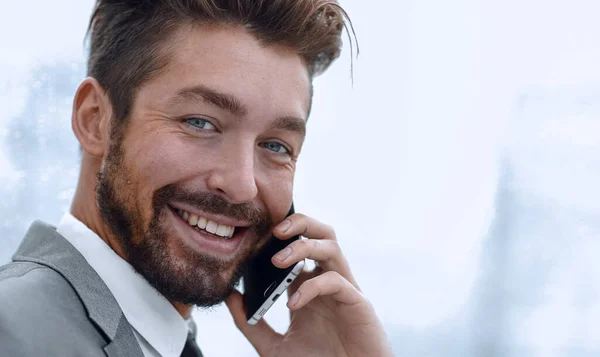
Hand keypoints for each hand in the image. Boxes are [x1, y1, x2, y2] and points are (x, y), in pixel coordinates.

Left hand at [226, 213, 393, 356]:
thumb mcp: (273, 346)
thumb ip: (251, 323)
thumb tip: (230, 295)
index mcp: (308, 284)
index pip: (298, 244)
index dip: (281, 234)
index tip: (256, 236)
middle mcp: (327, 280)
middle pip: (320, 232)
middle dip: (299, 222)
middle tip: (274, 231)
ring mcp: (344, 289)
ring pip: (331, 245)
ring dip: (303, 246)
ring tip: (278, 260)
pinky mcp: (357, 302)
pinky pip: (335, 280)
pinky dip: (311, 287)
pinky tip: (293, 304)